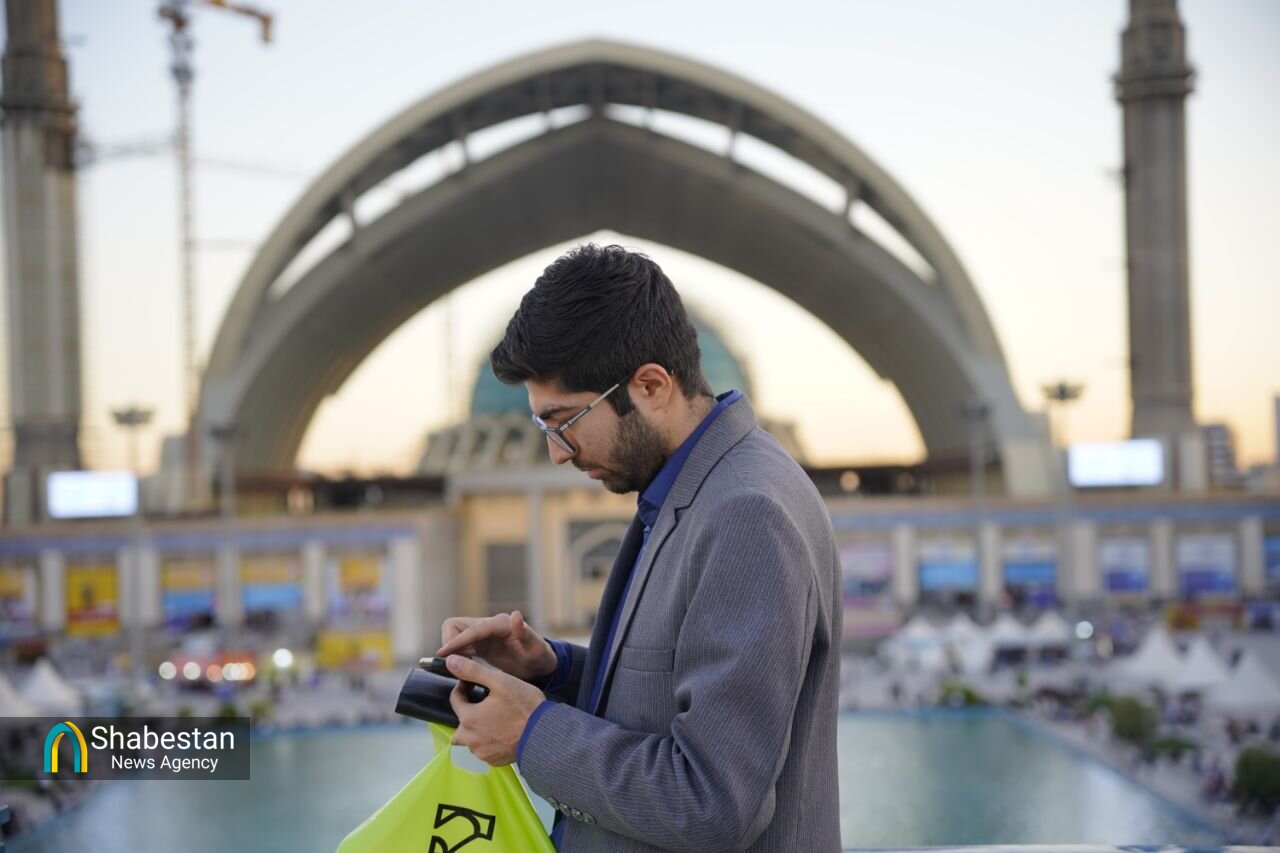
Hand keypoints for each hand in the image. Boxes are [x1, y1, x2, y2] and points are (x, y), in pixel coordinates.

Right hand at [437, 610, 556, 681]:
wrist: (540, 665)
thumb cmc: (540, 657)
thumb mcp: (535, 649)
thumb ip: (524, 633)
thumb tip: (515, 615)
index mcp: (500, 624)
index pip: (472, 630)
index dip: (456, 641)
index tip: (442, 654)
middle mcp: (489, 625)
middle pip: (456, 626)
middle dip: (450, 643)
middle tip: (455, 665)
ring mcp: (483, 634)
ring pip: (455, 634)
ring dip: (451, 650)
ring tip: (458, 669)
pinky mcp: (480, 644)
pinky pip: (460, 646)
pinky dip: (455, 655)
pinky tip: (460, 669)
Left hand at [446, 655, 544, 765]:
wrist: (544, 734)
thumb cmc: (524, 707)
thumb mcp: (499, 681)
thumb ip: (473, 671)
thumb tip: (451, 662)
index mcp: (469, 718)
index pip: (455, 699)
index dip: (463, 687)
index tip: (474, 683)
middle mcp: (471, 739)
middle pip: (460, 723)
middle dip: (468, 712)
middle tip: (486, 703)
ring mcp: (482, 752)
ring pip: (471, 739)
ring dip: (478, 729)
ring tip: (495, 718)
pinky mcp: (494, 760)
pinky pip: (484, 750)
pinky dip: (489, 741)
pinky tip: (503, 732)